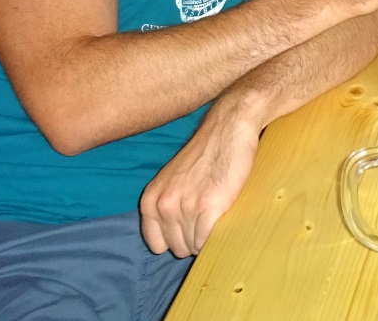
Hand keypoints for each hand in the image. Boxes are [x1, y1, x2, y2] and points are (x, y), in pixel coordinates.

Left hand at [140, 108, 258, 256]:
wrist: (227, 130)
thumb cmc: (205, 154)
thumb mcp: (172, 180)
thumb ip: (167, 206)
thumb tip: (174, 238)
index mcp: (150, 200)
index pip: (156, 244)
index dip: (176, 240)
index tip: (190, 229)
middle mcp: (163, 205)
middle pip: (177, 248)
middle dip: (193, 239)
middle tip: (208, 220)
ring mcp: (185, 207)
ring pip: (194, 246)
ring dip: (207, 237)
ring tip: (217, 217)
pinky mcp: (208, 206)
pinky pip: (207, 239)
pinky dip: (216, 237)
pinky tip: (223, 220)